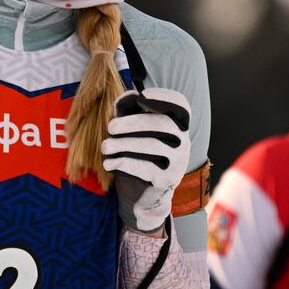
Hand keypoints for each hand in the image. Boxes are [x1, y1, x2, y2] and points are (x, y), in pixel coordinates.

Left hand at [102, 88, 190, 232]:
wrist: (143, 192)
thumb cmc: (138, 153)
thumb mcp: (132, 130)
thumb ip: (129, 110)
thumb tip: (127, 95)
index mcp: (178, 125)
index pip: (180, 106)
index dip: (163, 98)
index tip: (141, 96)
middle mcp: (183, 142)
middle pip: (163, 124)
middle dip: (133, 123)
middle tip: (110, 127)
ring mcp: (178, 162)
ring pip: (153, 146)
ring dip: (125, 144)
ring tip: (105, 147)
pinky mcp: (166, 180)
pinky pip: (147, 168)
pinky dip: (125, 163)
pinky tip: (109, 163)